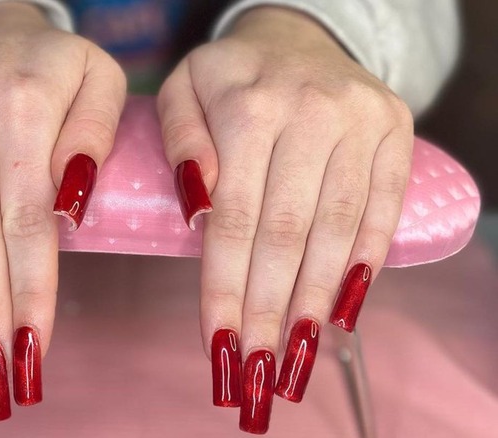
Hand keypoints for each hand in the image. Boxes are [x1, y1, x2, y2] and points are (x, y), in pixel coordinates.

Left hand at [158, 6, 411, 432]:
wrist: (298, 35)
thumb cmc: (230, 75)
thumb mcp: (183, 88)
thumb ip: (180, 140)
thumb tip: (198, 208)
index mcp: (249, 103)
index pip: (235, 216)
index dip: (225, 285)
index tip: (218, 341)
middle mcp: (311, 112)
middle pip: (287, 233)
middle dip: (269, 307)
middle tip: (257, 365)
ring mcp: (362, 121)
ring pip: (337, 228)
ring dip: (315, 299)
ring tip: (295, 352)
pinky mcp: (397, 131)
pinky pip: (383, 209)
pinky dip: (365, 264)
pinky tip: (342, 310)